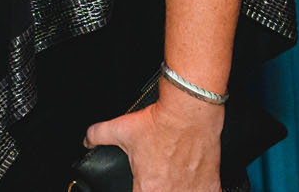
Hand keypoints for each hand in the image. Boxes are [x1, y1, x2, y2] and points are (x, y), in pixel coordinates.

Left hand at [82, 81, 224, 190]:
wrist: (189, 114)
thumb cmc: (159, 123)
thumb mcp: (120, 128)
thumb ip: (98, 135)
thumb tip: (87, 140)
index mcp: (147, 188)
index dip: (139, 190)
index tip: (141, 184)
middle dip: (156, 189)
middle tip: (157, 180)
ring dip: (176, 190)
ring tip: (173, 180)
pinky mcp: (212, 188)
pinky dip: (197, 191)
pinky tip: (191, 184)